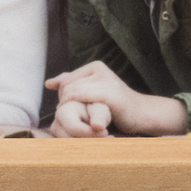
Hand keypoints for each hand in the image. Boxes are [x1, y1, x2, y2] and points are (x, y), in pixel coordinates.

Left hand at [45, 62, 187, 135]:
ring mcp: (107, 80)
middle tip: (80, 120)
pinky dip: (82, 114)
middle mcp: (100, 69)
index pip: (65, 82)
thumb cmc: (115, 107)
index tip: (77, 113)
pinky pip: (83, 99)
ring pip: (73, 94)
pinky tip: (91, 124)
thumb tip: (49, 83)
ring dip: (73, 111)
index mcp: (95, 66)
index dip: (65, 100)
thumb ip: (72, 85)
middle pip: (67, 89)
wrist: (142, 114)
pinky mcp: (112, 95)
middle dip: (68, 106)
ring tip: (84, 123)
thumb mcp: (92, 92)